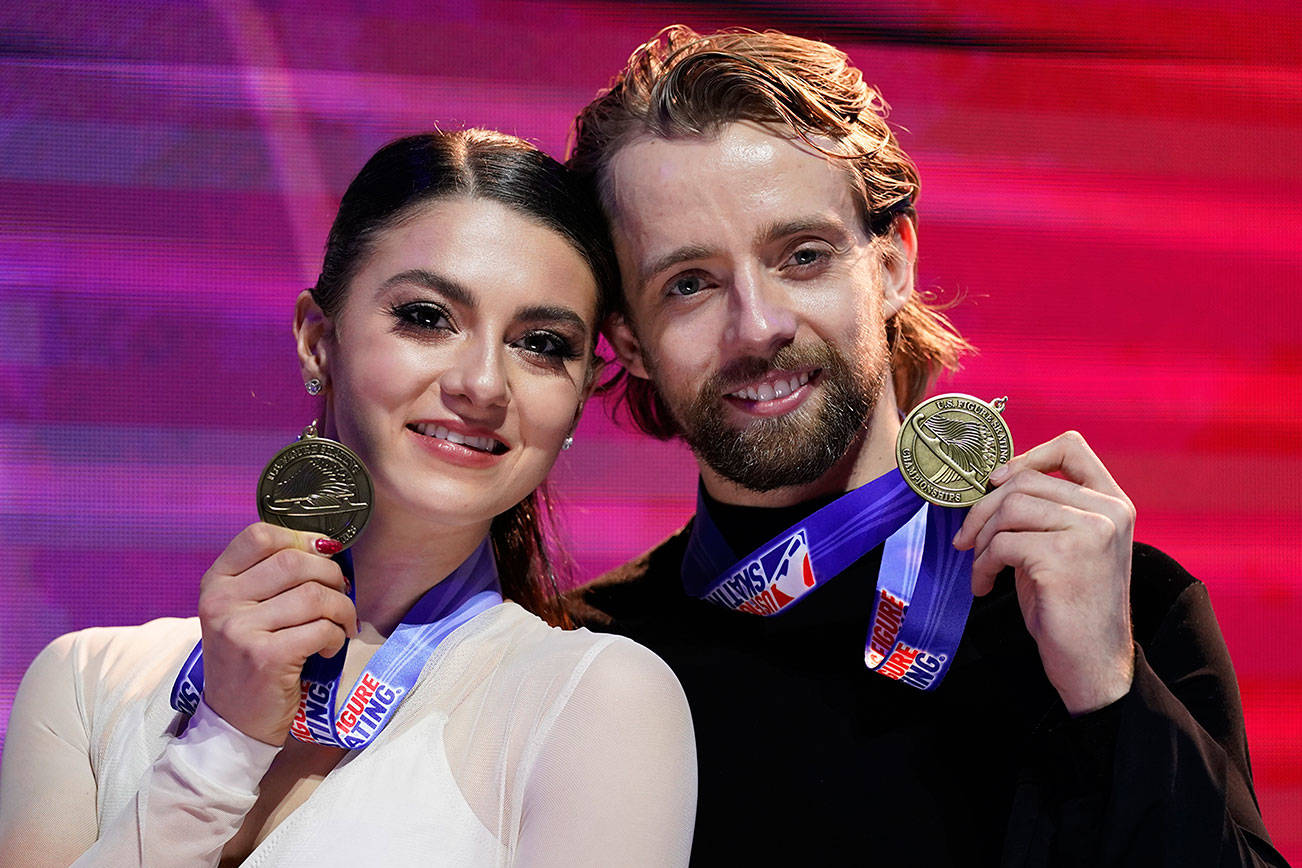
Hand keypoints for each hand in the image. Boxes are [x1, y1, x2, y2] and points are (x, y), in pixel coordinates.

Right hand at [198, 523, 357, 744]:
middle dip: (331, 576)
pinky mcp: (265, 657)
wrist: (234, 722)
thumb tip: (326, 546)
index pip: (259, 535)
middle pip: (294, 562)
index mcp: (216, 583)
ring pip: (314, 595)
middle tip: (341, 595)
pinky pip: (321, 628)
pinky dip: (336, 636)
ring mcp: (239, 630)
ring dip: (341, 609)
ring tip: (340, 625)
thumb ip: (270, 578)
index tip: (323, 555)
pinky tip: (327, 647)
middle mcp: (221, 602)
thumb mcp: (244, 612)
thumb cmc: (250, 660)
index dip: (301, 538)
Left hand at [952, 431, 1135, 713]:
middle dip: (983, 509)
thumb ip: (1044, 510)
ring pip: (1010, 508)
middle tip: (967, 539)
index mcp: (1111, 502)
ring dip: (982, 539)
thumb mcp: (1063, 545)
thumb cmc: (1068, 605)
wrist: (1091, 663)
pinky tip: (985, 586)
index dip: (1026, 457)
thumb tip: (991, 481)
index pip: (1071, 447)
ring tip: (981, 567)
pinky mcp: (1064, 557)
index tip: (996, 482)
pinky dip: (983, 565)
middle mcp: (1108, 511)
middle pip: (1025, 480)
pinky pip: (1003, 544)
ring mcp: (1091, 532)